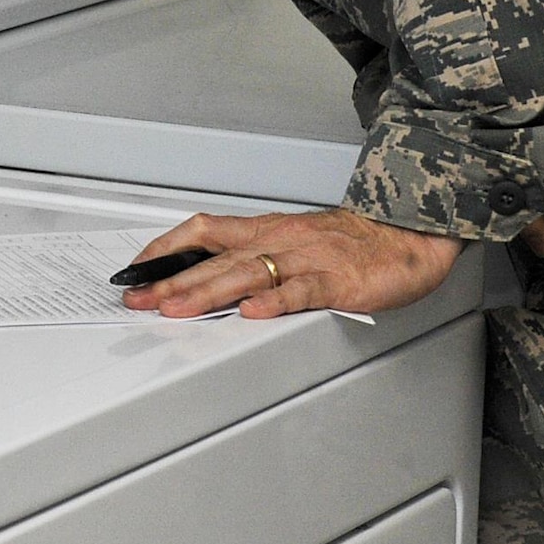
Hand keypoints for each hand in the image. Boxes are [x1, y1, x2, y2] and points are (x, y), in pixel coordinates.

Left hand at [120, 207, 465, 319]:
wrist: (408, 231)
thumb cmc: (351, 241)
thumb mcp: (293, 240)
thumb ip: (255, 256)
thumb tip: (206, 274)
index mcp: (265, 230)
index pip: (202, 231)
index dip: (165, 248)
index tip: (136, 270)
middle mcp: (279, 240)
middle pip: (215, 257)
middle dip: (171, 279)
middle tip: (138, 298)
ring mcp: (307, 259)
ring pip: (248, 272)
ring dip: (207, 291)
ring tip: (176, 307)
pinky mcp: (338, 280)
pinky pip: (302, 290)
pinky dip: (276, 301)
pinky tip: (253, 313)